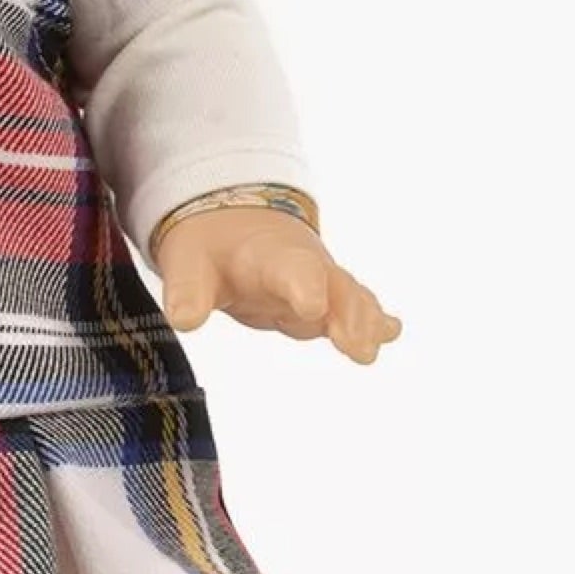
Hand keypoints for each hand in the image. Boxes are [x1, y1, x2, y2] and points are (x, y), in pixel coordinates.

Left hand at [154, 206, 400, 364]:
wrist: (231, 224)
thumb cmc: (209, 246)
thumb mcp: (188, 263)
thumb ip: (188, 291)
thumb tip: (185, 320)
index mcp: (268, 255)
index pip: (290, 269)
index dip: (303, 286)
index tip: (312, 307)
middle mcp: (302, 266)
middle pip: (334, 285)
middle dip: (349, 314)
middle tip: (358, 348)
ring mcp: (319, 282)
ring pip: (350, 298)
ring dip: (365, 322)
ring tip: (372, 348)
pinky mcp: (324, 299)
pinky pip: (353, 307)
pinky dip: (372, 320)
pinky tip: (390, 333)